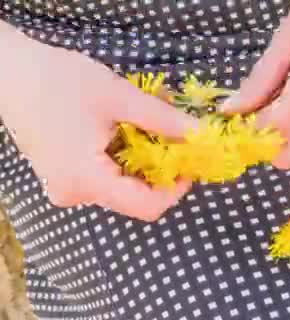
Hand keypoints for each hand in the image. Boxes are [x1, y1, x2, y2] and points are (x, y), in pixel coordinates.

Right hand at [0, 24, 195, 221]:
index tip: (191, 164)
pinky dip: (124, 157)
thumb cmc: (59, 81)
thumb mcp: (119, 97)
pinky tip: (129, 128)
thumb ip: (163, 120)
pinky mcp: (63, 176)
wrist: (7, 72)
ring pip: (122, 185)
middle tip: (176, 139)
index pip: (147, 206)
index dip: (176, 189)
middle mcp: (76, 194)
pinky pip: (105, 175)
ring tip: (152, 125)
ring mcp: (67, 187)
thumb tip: (199, 134)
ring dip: (144, 159)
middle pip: (136, 196)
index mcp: (88, 180)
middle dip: (162, 168)